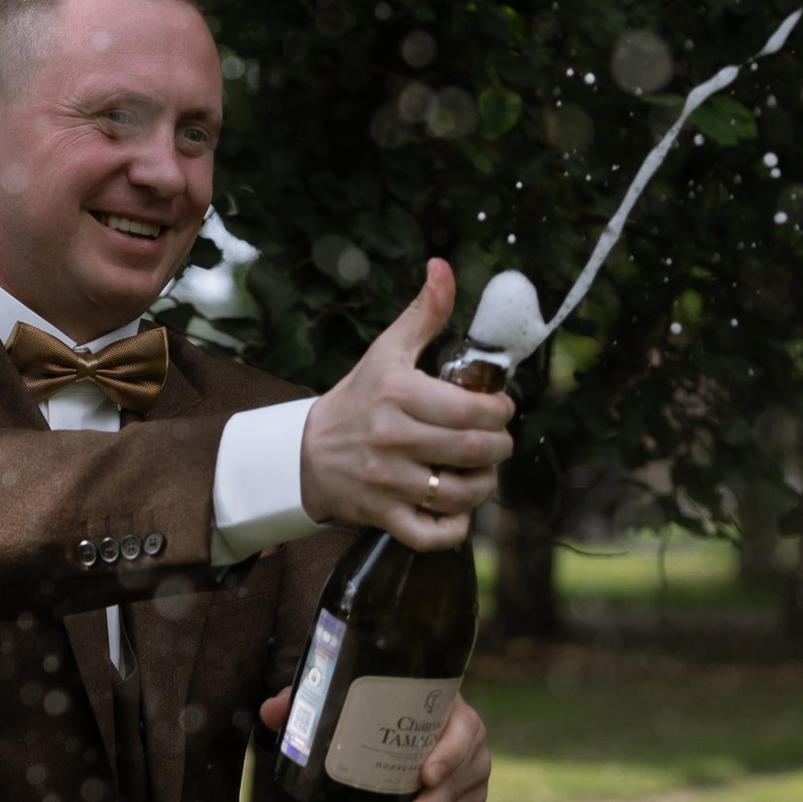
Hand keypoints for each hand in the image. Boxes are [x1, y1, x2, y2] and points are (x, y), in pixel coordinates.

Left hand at [258, 684, 490, 801]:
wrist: (392, 717)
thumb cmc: (369, 704)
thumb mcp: (339, 699)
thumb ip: (306, 701)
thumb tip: (271, 712)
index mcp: (445, 702)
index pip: (463, 726)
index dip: (450, 751)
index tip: (425, 775)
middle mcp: (466, 733)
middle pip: (462, 772)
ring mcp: (471, 763)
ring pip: (462, 797)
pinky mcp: (467, 789)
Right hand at [300, 258, 513, 546]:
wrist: (303, 452)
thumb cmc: (357, 399)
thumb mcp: (386, 352)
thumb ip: (423, 313)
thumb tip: (442, 267)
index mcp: (397, 393)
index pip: (471, 409)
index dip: (500, 412)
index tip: (500, 409)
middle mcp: (390, 438)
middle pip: (472, 451)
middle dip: (498, 448)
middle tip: (496, 442)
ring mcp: (385, 481)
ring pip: (459, 495)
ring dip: (483, 486)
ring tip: (480, 473)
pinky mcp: (381, 515)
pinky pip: (431, 534)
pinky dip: (453, 529)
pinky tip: (456, 511)